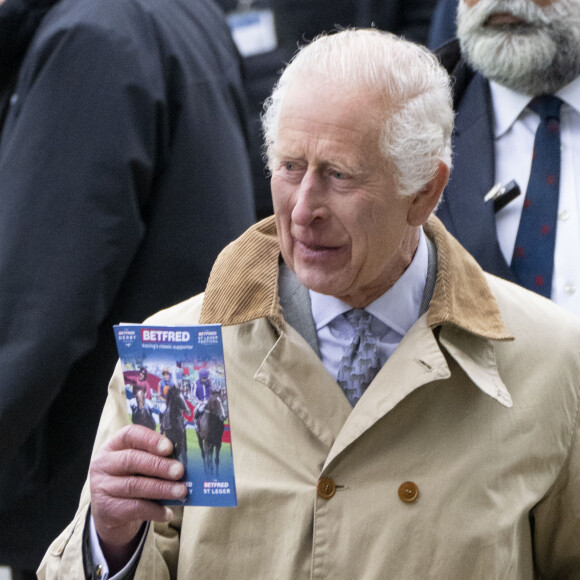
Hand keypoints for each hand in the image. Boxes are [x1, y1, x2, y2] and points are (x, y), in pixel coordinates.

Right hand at [90, 425, 186, 569]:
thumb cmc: (129, 479)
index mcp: (113, 446)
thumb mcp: (135, 465)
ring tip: (181, 491)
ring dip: (161, 488)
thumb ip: (153, 458)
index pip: (129, 435)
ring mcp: (102, 487)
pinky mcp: (106, 509)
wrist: (107, 513)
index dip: (150, 440)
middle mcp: (104, 464)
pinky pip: (134, 508)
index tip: (169, 447)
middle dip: (159, 465)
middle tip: (180, 471)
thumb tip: (182, 461)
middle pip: (131, 460)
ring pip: (134, 485)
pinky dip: (154, 510)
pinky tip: (168, 512)